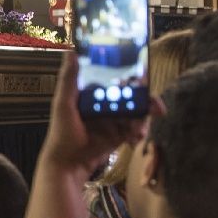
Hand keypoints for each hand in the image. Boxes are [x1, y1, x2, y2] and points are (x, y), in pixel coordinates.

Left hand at [25, 51, 161, 217]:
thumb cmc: (61, 133)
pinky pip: (134, 131)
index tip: (145, 78)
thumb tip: (71, 51)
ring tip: (139, 130)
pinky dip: (138, 133)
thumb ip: (69, 79)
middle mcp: (104, 105)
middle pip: (131, 97)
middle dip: (146, 101)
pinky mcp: (118, 137)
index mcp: (92, 94)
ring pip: (136, 114)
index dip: (132, 79)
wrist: (66, 166)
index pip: (116, 81)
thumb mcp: (63, 104)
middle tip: (156, 107)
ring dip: (142, 120)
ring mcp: (112, 122)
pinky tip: (135, 139)